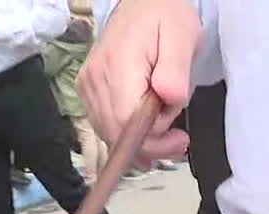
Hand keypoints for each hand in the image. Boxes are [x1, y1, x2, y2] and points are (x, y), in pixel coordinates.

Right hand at [78, 0, 200, 164]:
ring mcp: (88, 85)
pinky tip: (146, 125)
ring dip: (140, 140)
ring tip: (165, 125)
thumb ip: (175, 73)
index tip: (180, 139)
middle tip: (178, 139)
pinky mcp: (87, 89)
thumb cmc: (165, 17)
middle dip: (151, 144)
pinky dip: (126, 132)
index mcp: (118, 65)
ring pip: (109, 133)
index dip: (153, 141)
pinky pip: (104, 124)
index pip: (127, 123)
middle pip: (116, 133)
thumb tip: (169, 101)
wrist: (142, 2)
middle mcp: (95, 78)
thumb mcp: (181, 38)